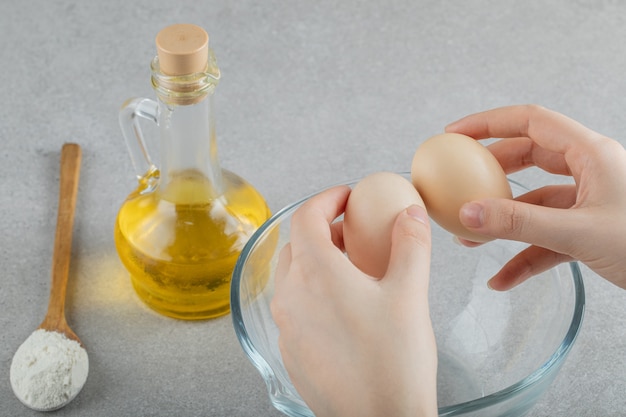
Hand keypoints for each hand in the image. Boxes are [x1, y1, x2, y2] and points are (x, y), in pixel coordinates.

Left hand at [270, 185, 437, 416]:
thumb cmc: (394, 361)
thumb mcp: (410, 294)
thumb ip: (410, 245)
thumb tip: (410, 215)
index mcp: (316, 273)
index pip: (305, 217)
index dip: (326, 199)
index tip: (348, 197)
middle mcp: (291, 296)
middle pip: (295, 245)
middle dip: (322, 229)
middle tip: (354, 233)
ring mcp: (286, 325)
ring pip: (292, 277)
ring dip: (316, 261)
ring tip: (351, 270)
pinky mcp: (290, 350)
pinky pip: (294, 307)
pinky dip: (312, 293)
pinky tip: (343, 309)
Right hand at [446, 104, 625, 289]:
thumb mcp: (578, 231)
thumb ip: (519, 222)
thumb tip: (467, 212)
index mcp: (591, 153)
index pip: (531, 121)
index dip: (488, 122)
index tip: (455, 134)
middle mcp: (589, 171)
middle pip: (528, 157)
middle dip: (490, 173)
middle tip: (458, 181)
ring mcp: (589, 201)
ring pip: (534, 202)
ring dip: (502, 221)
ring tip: (468, 240)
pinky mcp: (589, 230)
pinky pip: (547, 237)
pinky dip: (524, 256)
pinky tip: (503, 278)